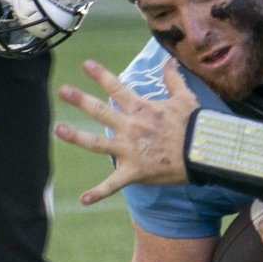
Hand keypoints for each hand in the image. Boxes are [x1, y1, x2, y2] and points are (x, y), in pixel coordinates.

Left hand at [55, 58, 198, 204]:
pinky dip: (98, 193)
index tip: (86, 65)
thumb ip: (173, 80)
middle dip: (80, 100)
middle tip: (63, 90)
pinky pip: (113, 184)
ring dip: (77, 137)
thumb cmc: (195, 125)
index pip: (117, 88)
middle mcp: (130, 127)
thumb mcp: (185, 98)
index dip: (101, 75)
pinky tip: (83, 200)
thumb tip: (169, 61)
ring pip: (97, 143)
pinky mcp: (133, 171)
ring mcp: (129, 150)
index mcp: (141, 109)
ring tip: (59, 129)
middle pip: (100, 111)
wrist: (203, 151)